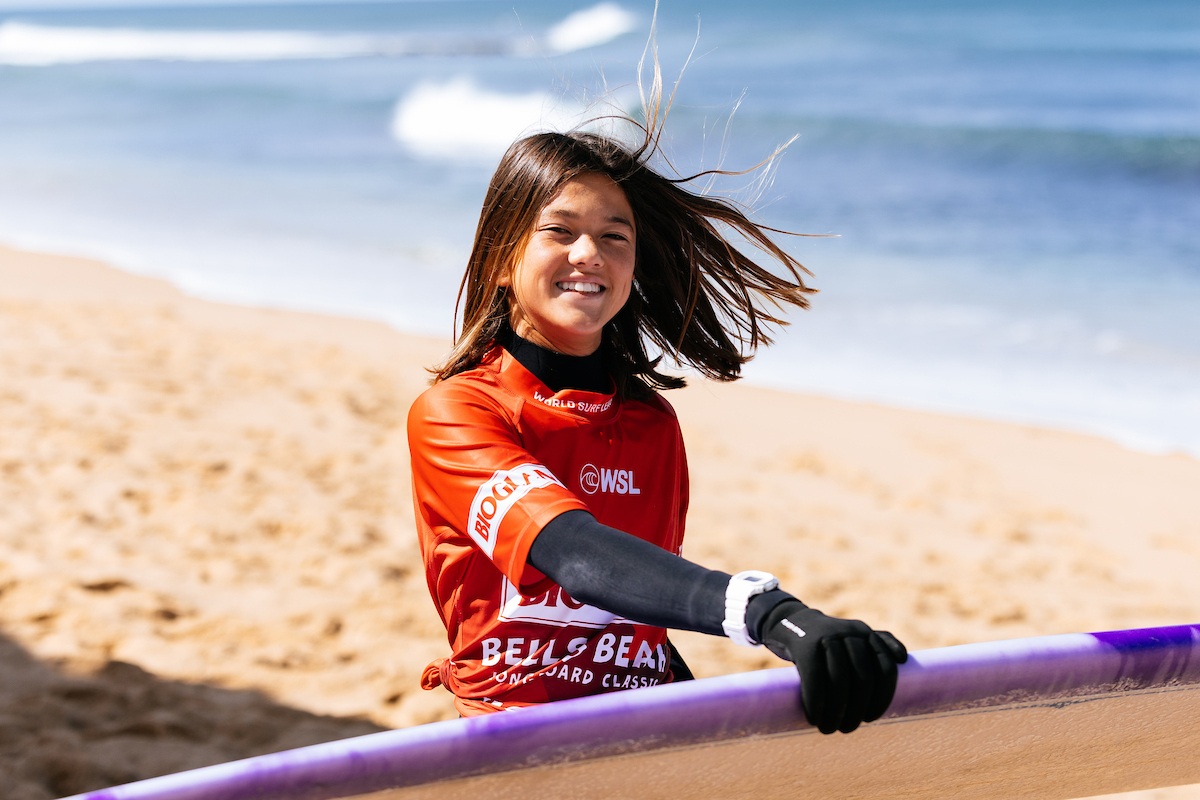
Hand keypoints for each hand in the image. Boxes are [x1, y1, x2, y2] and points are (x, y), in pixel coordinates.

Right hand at [759, 601, 906, 733]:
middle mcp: (850, 632)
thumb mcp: (853, 635)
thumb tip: (903, 658)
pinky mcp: (805, 646)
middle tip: (847, 728)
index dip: (883, 698)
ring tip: (829, 728)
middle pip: (863, 678)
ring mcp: (827, 637)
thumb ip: (878, 642)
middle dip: (857, 710)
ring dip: (836, 712)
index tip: (871, 719)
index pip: (885, 668)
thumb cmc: (826, 639)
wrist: (788, 622)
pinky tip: (814, 718)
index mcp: (866, 633)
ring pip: (840, 682)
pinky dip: (816, 704)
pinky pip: (815, 681)